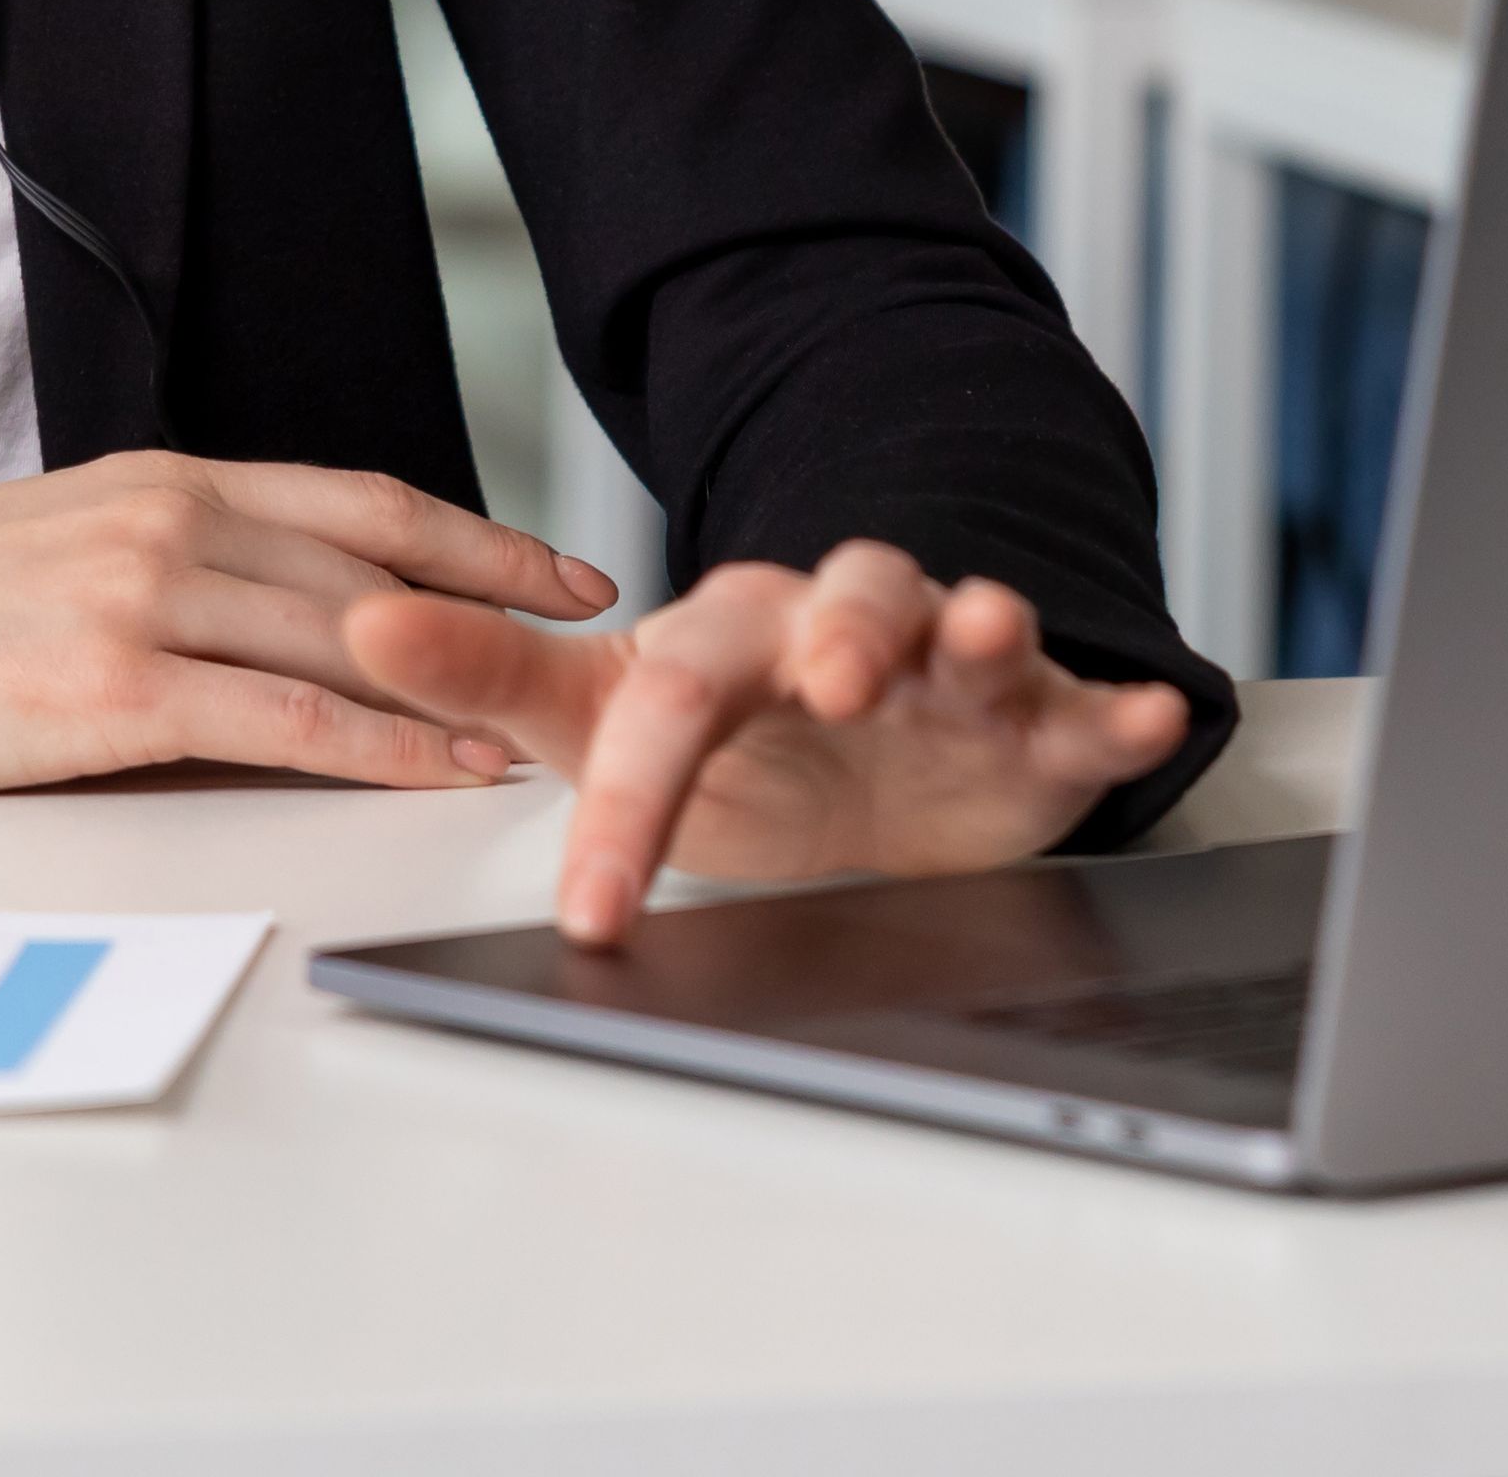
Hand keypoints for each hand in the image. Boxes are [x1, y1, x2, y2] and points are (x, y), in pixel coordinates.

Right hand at [0, 453, 616, 795]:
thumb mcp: (42, 544)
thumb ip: (155, 563)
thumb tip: (249, 612)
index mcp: (156, 479)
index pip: (358, 498)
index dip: (475, 533)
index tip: (558, 567)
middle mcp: (167, 520)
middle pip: (381, 565)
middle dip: (507, 609)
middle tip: (602, 644)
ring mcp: (140, 600)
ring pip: (348, 641)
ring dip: (464, 687)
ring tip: (554, 724)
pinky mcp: (106, 691)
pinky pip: (281, 721)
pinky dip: (378, 747)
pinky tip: (440, 769)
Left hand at [346, 540, 1191, 943]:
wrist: (871, 767)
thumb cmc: (738, 739)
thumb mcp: (606, 719)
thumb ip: (487, 678)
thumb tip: (363, 624)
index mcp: (732, 633)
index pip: (669, 700)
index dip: (630, 801)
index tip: (593, 909)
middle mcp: (844, 627)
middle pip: (848, 599)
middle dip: (847, 632)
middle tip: (834, 679)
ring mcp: (951, 666)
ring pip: (969, 621)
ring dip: (980, 626)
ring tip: (989, 636)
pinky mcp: (1039, 718)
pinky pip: (1087, 698)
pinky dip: (1117, 703)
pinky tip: (1144, 710)